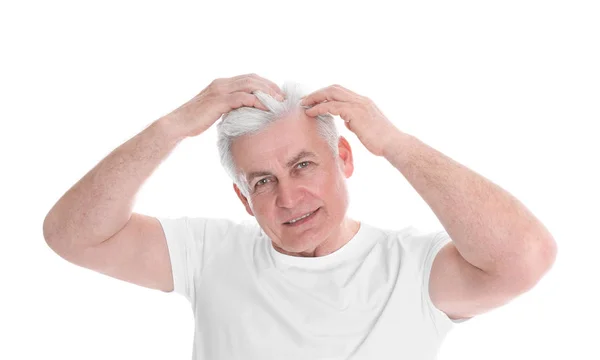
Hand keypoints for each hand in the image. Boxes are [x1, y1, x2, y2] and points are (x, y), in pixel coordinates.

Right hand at [165, 73, 284, 137]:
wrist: (178, 124)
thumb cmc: (195, 121)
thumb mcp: (215, 111)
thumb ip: (228, 108)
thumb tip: (243, 114)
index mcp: (221, 84)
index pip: (248, 78)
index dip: (265, 83)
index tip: (277, 93)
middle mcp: (221, 83)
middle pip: (252, 79)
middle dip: (270, 86)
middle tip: (283, 97)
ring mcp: (220, 91)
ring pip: (249, 85)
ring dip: (267, 92)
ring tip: (278, 102)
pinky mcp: (219, 101)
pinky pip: (243, 98)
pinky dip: (257, 101)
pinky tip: (266, 108)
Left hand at [300, 85, 400, 156]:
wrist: (394, 144)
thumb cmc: (382, 140)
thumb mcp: (365, 128)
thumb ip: (355, 121)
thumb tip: (347, 121)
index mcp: (363, 102)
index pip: (341, 91)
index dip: (326, 94)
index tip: (314, 100)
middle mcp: (360, 100)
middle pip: (334, 88)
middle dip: (318, 93)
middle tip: (305, 100)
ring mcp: (358, 105)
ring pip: (331, 93)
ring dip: (315, 98)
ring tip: (304, 104)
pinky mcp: (355, 113)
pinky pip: (332, 106)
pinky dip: (319, 107)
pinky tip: (311, 112)